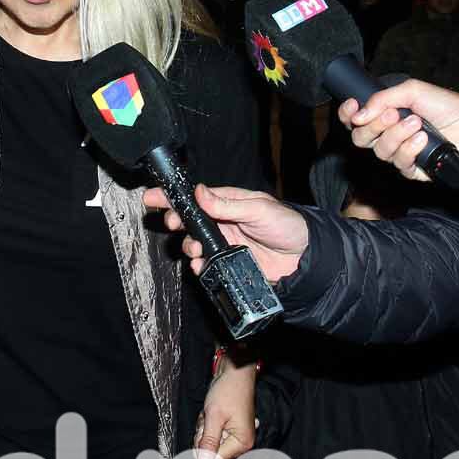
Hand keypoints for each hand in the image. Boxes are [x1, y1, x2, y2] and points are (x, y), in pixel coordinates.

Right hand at [143, 183, 308, 282]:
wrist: (305, 259)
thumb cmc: (287, 225)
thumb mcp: (259, 209)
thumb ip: (228, 203)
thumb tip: (199, 192)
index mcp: (228, 203)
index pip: (195, 198)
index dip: (173, 197)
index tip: (153, 198)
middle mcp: (223, 223)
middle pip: (189, 221)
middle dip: (176, 221)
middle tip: (172, 223)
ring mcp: (224, 244)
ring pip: (194, 244)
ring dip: (188, 245)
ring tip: (194, 248)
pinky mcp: (229, 264)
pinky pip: (206, 265)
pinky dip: (198, 266)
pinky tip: (200, 266)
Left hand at [193, 359, 257, 458]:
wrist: (234, 374)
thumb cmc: (229, 390)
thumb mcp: (214, 416)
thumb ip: (208, 441)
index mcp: (241, 443)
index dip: (202, 450)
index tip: (202, 432)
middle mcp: (241, 444)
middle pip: (212, 457)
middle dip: (203, 441)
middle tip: (206, 423)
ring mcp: (235, 438)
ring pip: (209, 447)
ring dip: (203, 432)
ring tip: (209, 416)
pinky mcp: (229, 432)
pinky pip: (211, 437)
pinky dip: (206, 428)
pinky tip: (209, 415)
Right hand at [339, 79, 458, 178]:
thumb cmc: (446, 106)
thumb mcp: (412, 91)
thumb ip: (382, 98)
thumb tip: (358, 113)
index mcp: (385, 116)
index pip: (355, 120)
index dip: (348, 115)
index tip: (353, 106)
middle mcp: (389, 136)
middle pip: (360, 138)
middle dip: (375, 125)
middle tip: (394, 114)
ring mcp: (400, 153)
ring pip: (380, 151)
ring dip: (397, 135)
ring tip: (417, 124)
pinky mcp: (413, 170)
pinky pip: (399, 164)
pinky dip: (410, 149)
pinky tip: (423, 139)